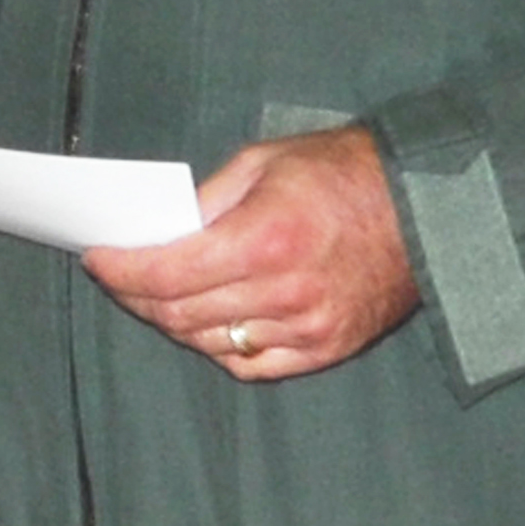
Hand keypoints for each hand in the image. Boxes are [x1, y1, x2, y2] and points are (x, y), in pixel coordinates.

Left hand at [82, 128, 420, 381]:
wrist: (426, 206)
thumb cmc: (343, 172)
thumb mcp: (264, 162)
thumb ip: (205, 202)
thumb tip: (158, 233)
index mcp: (265, 238)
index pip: (167, 274)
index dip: (120, 271)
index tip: (98, 259)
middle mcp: (285, 291)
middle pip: (180, 315)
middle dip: (138, 297)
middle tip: (121, 277)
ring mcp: (308, 327)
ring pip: (210, 343)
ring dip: (174, 322)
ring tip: (161, 296)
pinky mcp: (326, 348)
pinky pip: (251, 363)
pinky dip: (218, 346)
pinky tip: (209, 320)